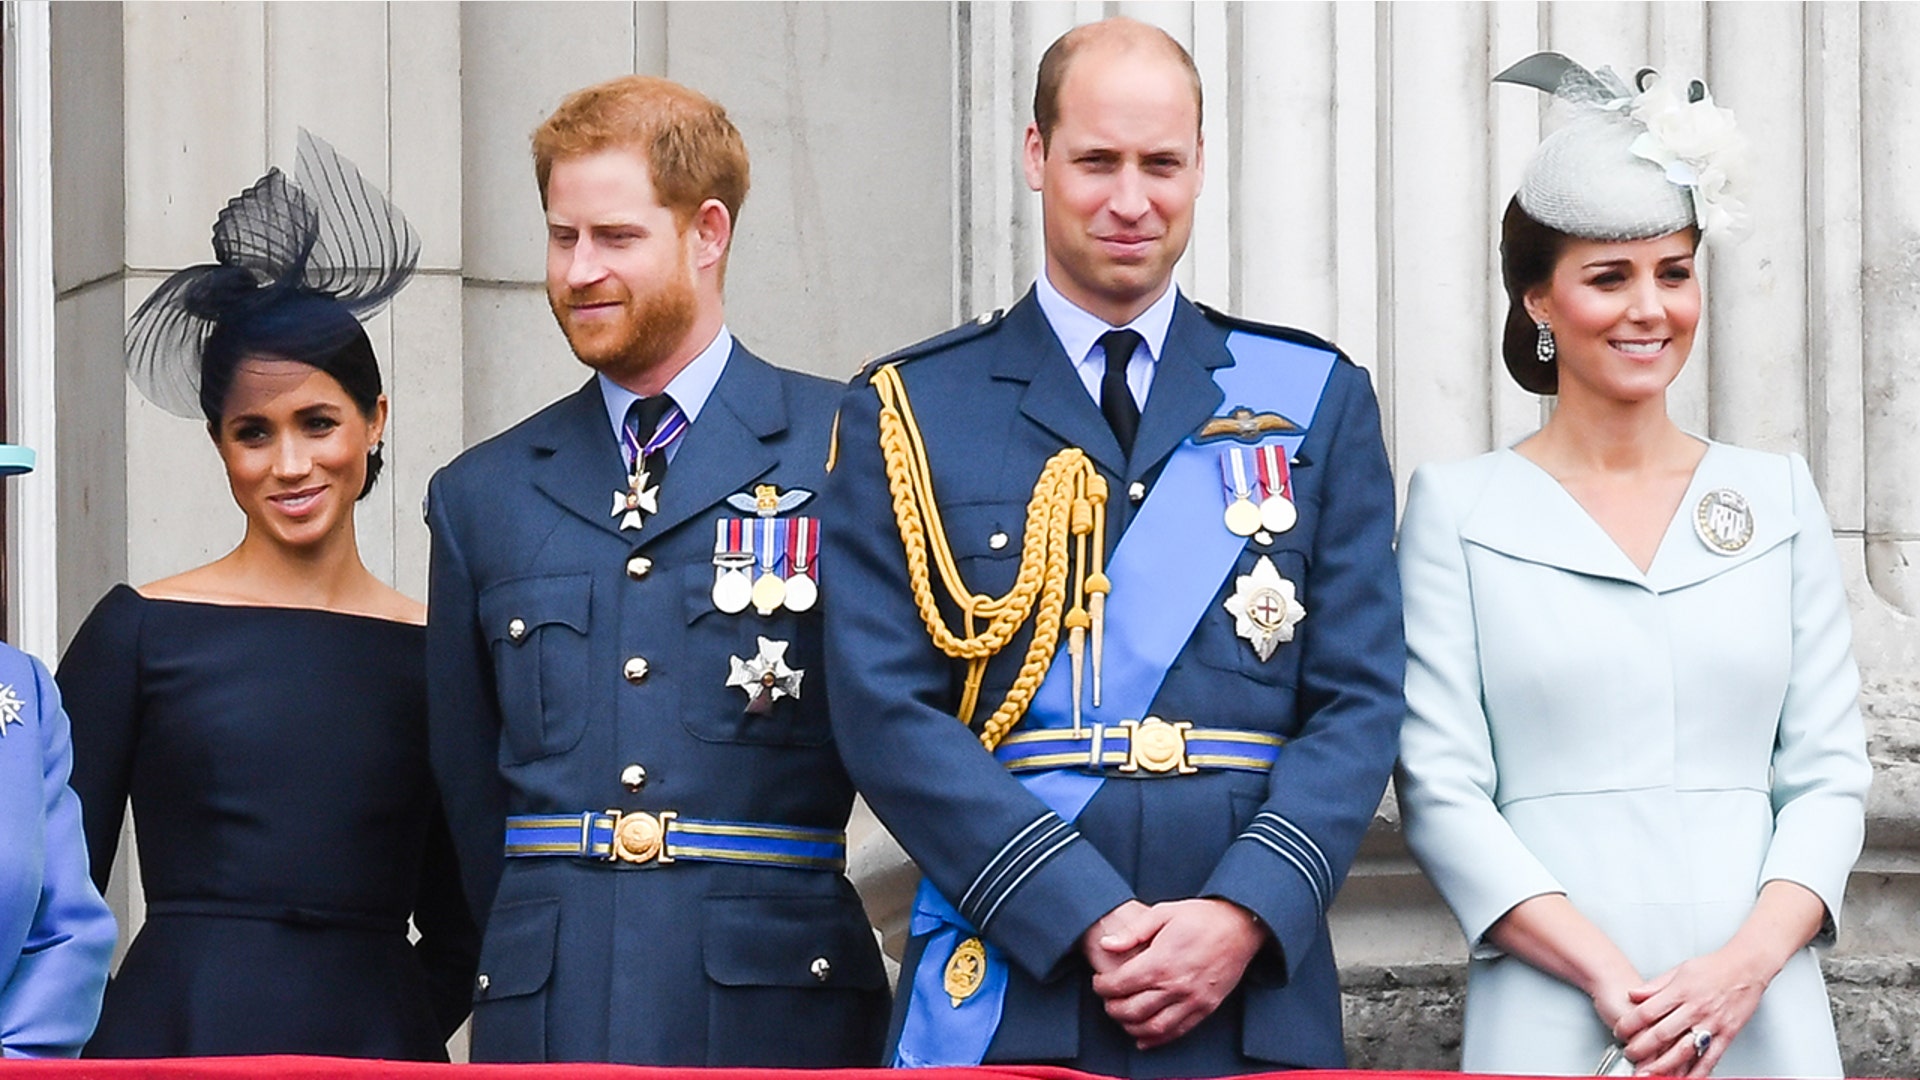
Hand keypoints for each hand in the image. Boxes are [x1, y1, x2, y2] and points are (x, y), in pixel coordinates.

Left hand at [1089, 898, 1265, 1048]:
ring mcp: (1192, 1000)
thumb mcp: (1163, 913)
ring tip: (1123, 1018)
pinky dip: (1157, 1039)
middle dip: (1112, 1009)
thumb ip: (1132, 932)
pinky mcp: (1206, 1008)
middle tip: (1108, 1001)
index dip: (1102, 987)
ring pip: (1153, 1028)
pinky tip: (1144, 1038)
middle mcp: (1175, 986)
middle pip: (1132, 1010)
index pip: (1120, 985)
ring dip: (1131, 1027)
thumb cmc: (1201, 917)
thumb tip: (1106, 945)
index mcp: (1161, 962)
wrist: (1240, 927)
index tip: (1099, 982)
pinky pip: (1177, 1031)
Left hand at [1615, 949, 1769, 1075]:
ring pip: (1684, 1050)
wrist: (1747, 967)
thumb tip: (1633, 994)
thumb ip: (1655, 985)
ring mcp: (1712, 1023)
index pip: (1647, 1012)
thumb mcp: (1679, 970)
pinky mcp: (1727, 1034)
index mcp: (1681, 992)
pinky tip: (1685, 1078)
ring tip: (1650, 1073)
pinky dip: (1697, 1072)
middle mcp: (1695, 1009)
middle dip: (1641, 1048)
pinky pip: (1710, 1058)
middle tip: (1629, 1055)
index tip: (1620, 1031)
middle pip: (1662, 1034)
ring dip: (1664, 1065)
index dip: (1629, 1024)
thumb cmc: (1714, 967)